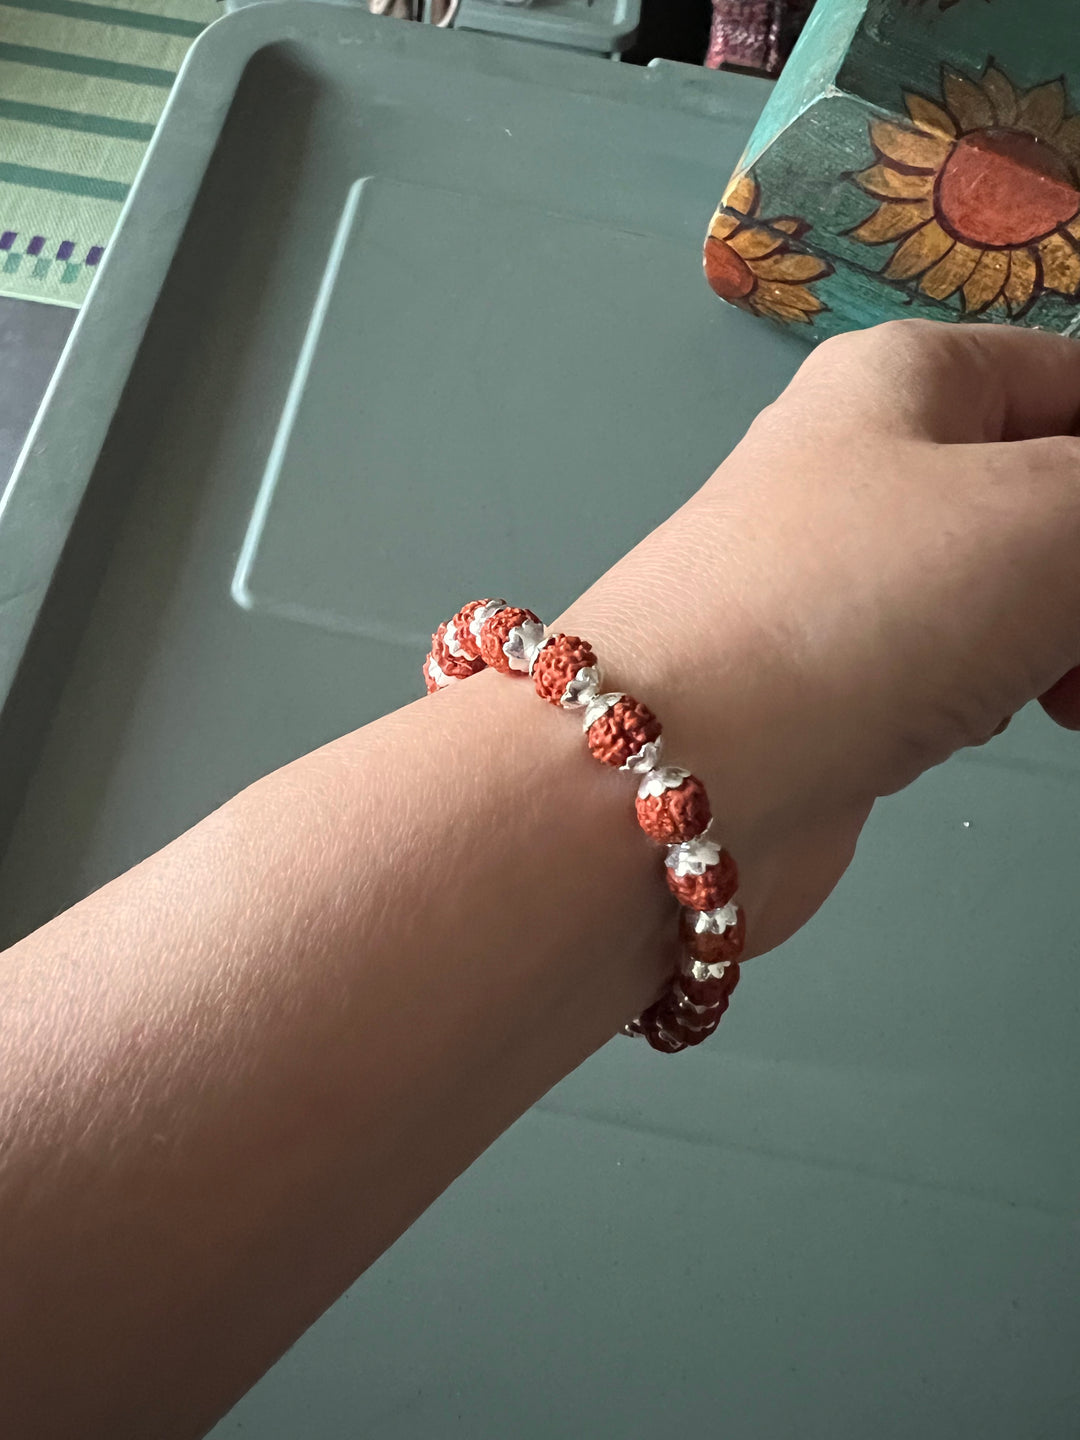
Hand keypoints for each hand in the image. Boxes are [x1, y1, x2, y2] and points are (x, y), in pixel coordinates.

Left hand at [558, 321, 1079, 958]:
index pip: (1071, 380)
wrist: (675, 775)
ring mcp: (836, 581)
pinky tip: (979, 724)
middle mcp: (861, 465)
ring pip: (1006, 591)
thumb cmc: (866, 607)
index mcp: (905, 377)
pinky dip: (991, 693)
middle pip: (1045, 494)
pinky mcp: (825, 683)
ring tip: (1058, 697)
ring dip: (1058, 642)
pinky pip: (949, 666)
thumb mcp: (1054, 512)